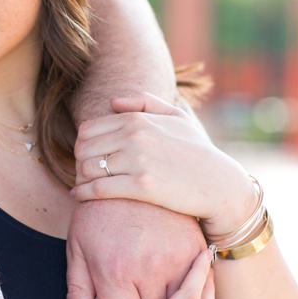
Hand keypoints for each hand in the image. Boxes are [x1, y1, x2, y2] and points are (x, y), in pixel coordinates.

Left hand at [63, 199, 204, 298]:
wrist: (130, 170)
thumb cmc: (98, 214)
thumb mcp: (78, 247)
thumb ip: (77, 290)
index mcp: (115, 271)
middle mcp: (149, 268)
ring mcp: (177, 258)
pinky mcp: (196, 249)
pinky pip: (198, 287)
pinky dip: (186, 295)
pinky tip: (171, 293)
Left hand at [73, 93, 256, 235]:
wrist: (219, 183)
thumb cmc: (197, 150)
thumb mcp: (176, 117)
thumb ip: (144, 102)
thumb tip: (112, 102)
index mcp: (137, 119)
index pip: (88, 129)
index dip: (81, 145)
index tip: (85, 157)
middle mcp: (135, 137)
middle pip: (83, 148)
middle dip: (78, 162)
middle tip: (82, 173)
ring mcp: (138, 161)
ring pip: (87, 168)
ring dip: (79, 179)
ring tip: (82, 186)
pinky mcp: (142, 186)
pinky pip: (98, 188)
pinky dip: (83, 193)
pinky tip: (79, 196)